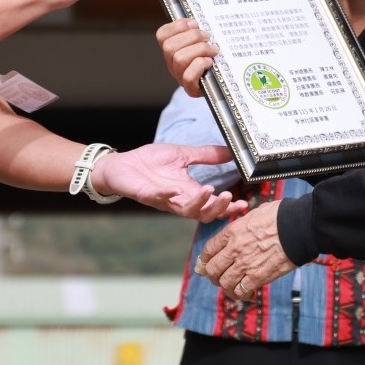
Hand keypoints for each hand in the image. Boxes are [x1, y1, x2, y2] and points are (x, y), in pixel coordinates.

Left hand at [92, 143, 246, 221]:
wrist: (121, 165)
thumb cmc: (150, 162)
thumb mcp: (183, 154)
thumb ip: (206, 155)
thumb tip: (230, 151)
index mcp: (189, 190)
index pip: (212, 203)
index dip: (228, 206)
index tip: (243, 204)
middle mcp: (179, 199)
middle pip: (203, 213)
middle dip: (218, 208)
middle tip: (229, 199)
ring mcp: (163, 199)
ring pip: (185, 210)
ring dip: (198, 203)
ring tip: (210, 191)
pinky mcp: (145, 194)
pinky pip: (158, 198)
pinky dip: (167, 196)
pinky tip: (175, 190)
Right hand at [155, 17, 218, 96]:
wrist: (218, 84)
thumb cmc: (211, 60)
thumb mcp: (203, 43)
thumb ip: (198, 32)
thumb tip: (202, 21)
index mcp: (172, 49)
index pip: (162, 35)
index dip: (177, 26)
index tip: (194, 23)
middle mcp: (172, 63)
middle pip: (169, 46)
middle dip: (192, 37)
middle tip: (207, 36)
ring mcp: (179, 77)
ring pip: (179, 59)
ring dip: (200, 50)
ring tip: (213, 49)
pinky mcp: (190, 88)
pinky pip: (188, 76)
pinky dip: (200, 65)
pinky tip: (210, 62)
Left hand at [200, 203, 298, 297]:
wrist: (299, 227)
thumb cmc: (281, 216)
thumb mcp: (256, 213)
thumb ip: (244, 223)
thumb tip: (244, 226)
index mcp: (232, 232)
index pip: (208, 250)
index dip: (204, 260)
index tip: (205, 265)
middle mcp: (234, 249)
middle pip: (212, 270)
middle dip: (213, 276)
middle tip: (220, 279)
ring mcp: (245, 264)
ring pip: (224, 283)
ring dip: (227, 288)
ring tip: (234, 290)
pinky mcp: (258, 276)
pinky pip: (241, 291)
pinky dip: (242, 295)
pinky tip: (248, 294)